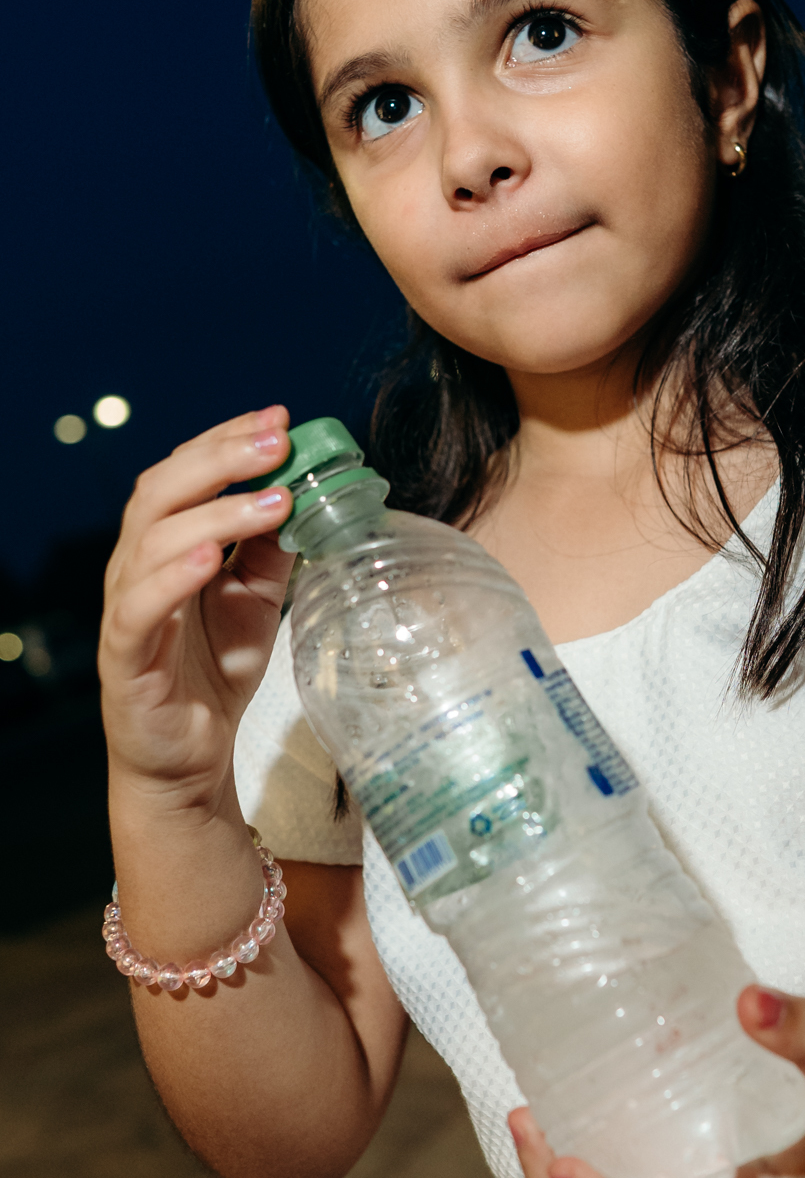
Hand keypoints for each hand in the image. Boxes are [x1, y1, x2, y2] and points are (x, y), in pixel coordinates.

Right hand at [100, 406, 294, 819]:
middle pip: (162, 490)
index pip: (186, 472)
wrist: (189, 757)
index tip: (279, 419)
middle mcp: (137, 565)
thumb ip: (273, 549)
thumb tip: (307, 494)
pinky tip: (210, 558)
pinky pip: (140, 608)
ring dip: (217, 512)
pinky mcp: (125, 655)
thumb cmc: (215, 670)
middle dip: (221, 458)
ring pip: (153, 540)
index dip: (227, 439)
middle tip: (277, 441)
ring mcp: (127, 608)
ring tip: (274, 501)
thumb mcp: (258, 599)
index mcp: (167, 543)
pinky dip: (173, 577)